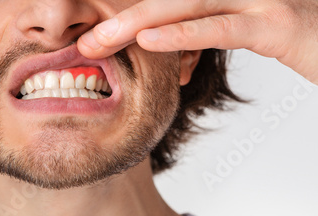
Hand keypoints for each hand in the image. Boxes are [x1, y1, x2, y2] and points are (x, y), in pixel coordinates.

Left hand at [77, 0, 317, 83]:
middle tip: (86, 40)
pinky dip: (183, 34)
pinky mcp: (276, 24)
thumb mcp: (246, 26)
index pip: (170, 1)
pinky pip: (222, 27)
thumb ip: (209, 26)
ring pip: (186, 6)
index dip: (132, 12)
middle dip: (122, 18)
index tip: (97, 32)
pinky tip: (150, 42)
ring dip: (137, 23)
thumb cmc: (295, 36)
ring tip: (99, 42)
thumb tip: (170, 46)